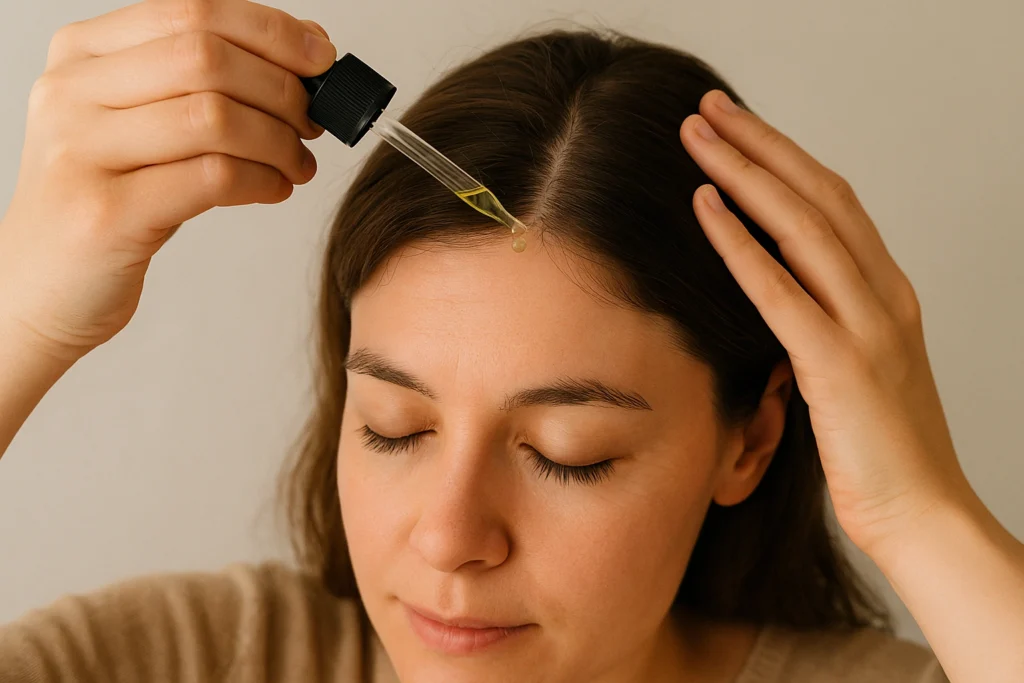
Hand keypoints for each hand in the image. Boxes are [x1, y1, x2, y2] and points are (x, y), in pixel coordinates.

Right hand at [0, 0, 335, 361]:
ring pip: (214, 117)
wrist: (42, 286)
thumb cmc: (107, 200)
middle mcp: (71, 92)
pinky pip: (212, 178)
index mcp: (81, 54)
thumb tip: (302, 45)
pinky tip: (274, 189)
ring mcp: (81, 152)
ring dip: (278, 141)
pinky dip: (262, 181)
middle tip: (312, 121)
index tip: (319, 57)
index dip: (269, 31)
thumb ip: (202, 81)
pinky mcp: (107, 213)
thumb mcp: (139, 125)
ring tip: (298, 164)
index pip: (191, 12)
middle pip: (207, 57)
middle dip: (282, 89)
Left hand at [679, 89, 973, 558]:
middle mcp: (884, 296)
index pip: (834, 205)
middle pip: (818, 195)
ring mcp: (868, 326)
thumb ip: (819, 326)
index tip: (739, 130)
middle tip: (708, 108)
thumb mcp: (852, 371)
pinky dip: (740, 243)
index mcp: (887, 296)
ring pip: (802, 225)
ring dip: (744, 172)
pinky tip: (705, 206)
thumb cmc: (882, 452)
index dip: (785, 159)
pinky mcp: (841, 365)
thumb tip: (771, 300)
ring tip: (697, 136)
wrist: (924, 515)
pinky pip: (781, 290)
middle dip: (760, 144)